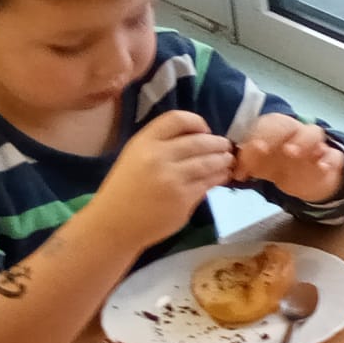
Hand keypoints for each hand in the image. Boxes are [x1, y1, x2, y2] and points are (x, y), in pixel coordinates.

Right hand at [90, 112, 233, 249]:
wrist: (114, 223)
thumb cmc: (125, 189)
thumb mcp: (135, 157)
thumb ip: (162, 145)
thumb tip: (200, 139)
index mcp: (144, 142)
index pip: (177, 119)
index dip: (197, 122)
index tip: (205, 131)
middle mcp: (158, 157)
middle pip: (200, 141)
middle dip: (218, 143)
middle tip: (226, 146)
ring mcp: (172, 179)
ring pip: (208, 163)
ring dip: (223, 160)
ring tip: (229, 159)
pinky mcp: (183, 198)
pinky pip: (208, 183)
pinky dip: (219, 177)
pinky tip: (223, 176)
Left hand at [235, 113, 343, 204]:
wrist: (308, 177)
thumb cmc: (278, 164)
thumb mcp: (260, 166)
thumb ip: (247, 166)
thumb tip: (235, 171)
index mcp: (276, 130)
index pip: (266, 125)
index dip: (257, 135)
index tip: (250, 150)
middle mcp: (295, 133)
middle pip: (289, 124)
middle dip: (276, 135)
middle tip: (263, 149)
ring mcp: (315, 145)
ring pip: (314, 132)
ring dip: (303, 140)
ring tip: (292, 154)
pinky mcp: (330, 159)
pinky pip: (334, 155)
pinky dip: (329, 159)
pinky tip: (322, 168)